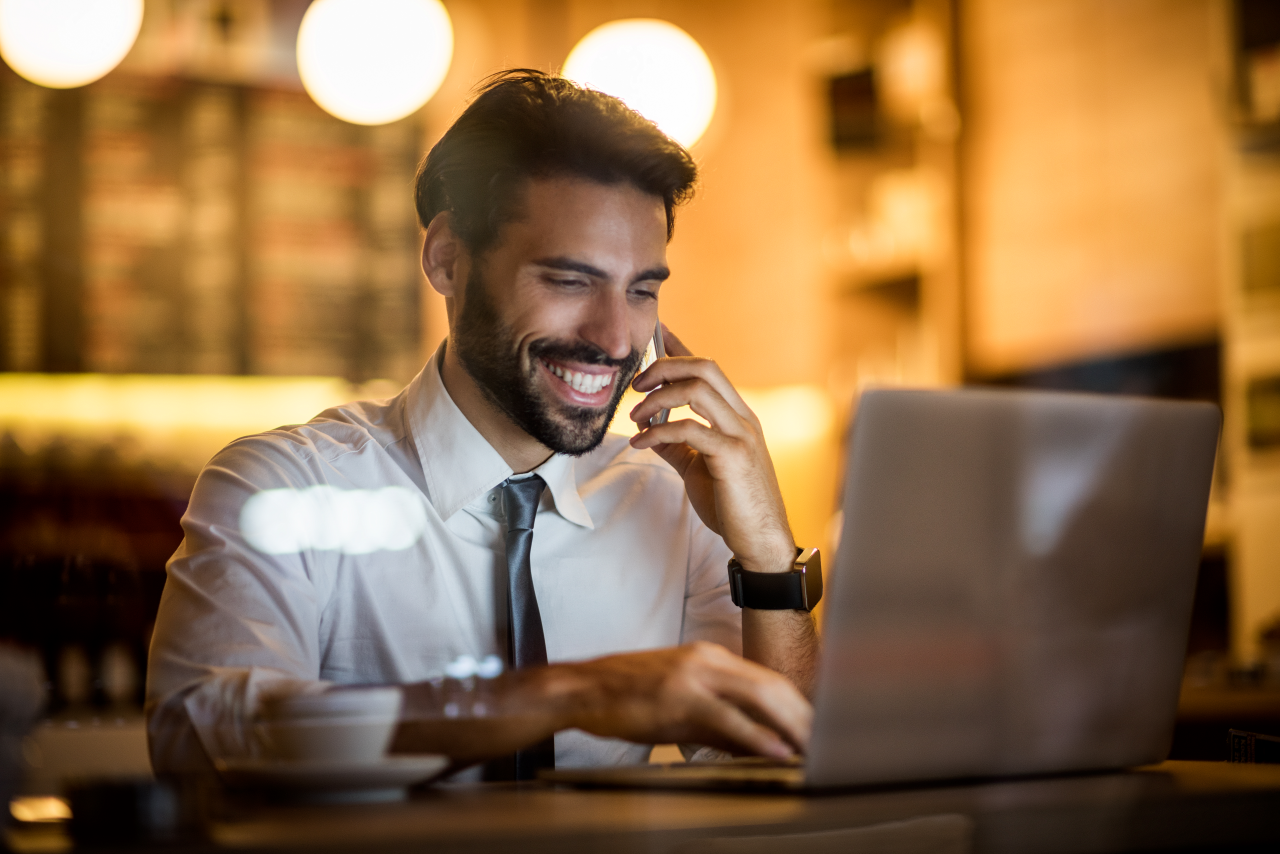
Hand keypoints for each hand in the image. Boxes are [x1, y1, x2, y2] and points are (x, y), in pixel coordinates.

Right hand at [391, 643, 812, 761]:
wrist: (582, 690)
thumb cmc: (629, 699)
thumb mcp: (681, 704)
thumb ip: (722, 723)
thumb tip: (761, 746)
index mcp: (712, 657)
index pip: (771, 680)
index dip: (802, 707)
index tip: (822, 732)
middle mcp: (709, 660)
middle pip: (775, 685)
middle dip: (807, 718)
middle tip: (831, 747)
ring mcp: (695, 676)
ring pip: (760, 696)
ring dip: (793, 727)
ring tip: (815, 752)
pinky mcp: (679, 697)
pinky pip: (728, 719)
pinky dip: (758, 736)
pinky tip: (777, 752)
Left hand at [628, 327, 794, 573]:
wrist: (761, 542)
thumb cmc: (733, 505)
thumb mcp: (699, 468)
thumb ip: (676, 445)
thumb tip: (646, 429)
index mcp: (738, 416)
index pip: (709, 368)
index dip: (680, 347)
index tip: (656, 333)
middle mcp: (743, 418)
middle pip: (705, 366)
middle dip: (665, 366)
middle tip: (636, 384)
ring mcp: (741, 435)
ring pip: (698, 389)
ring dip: (658, 396)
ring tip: (635, 415)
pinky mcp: (733, 457)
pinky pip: (690, 429)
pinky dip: (658, 431)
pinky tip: (640, 443)